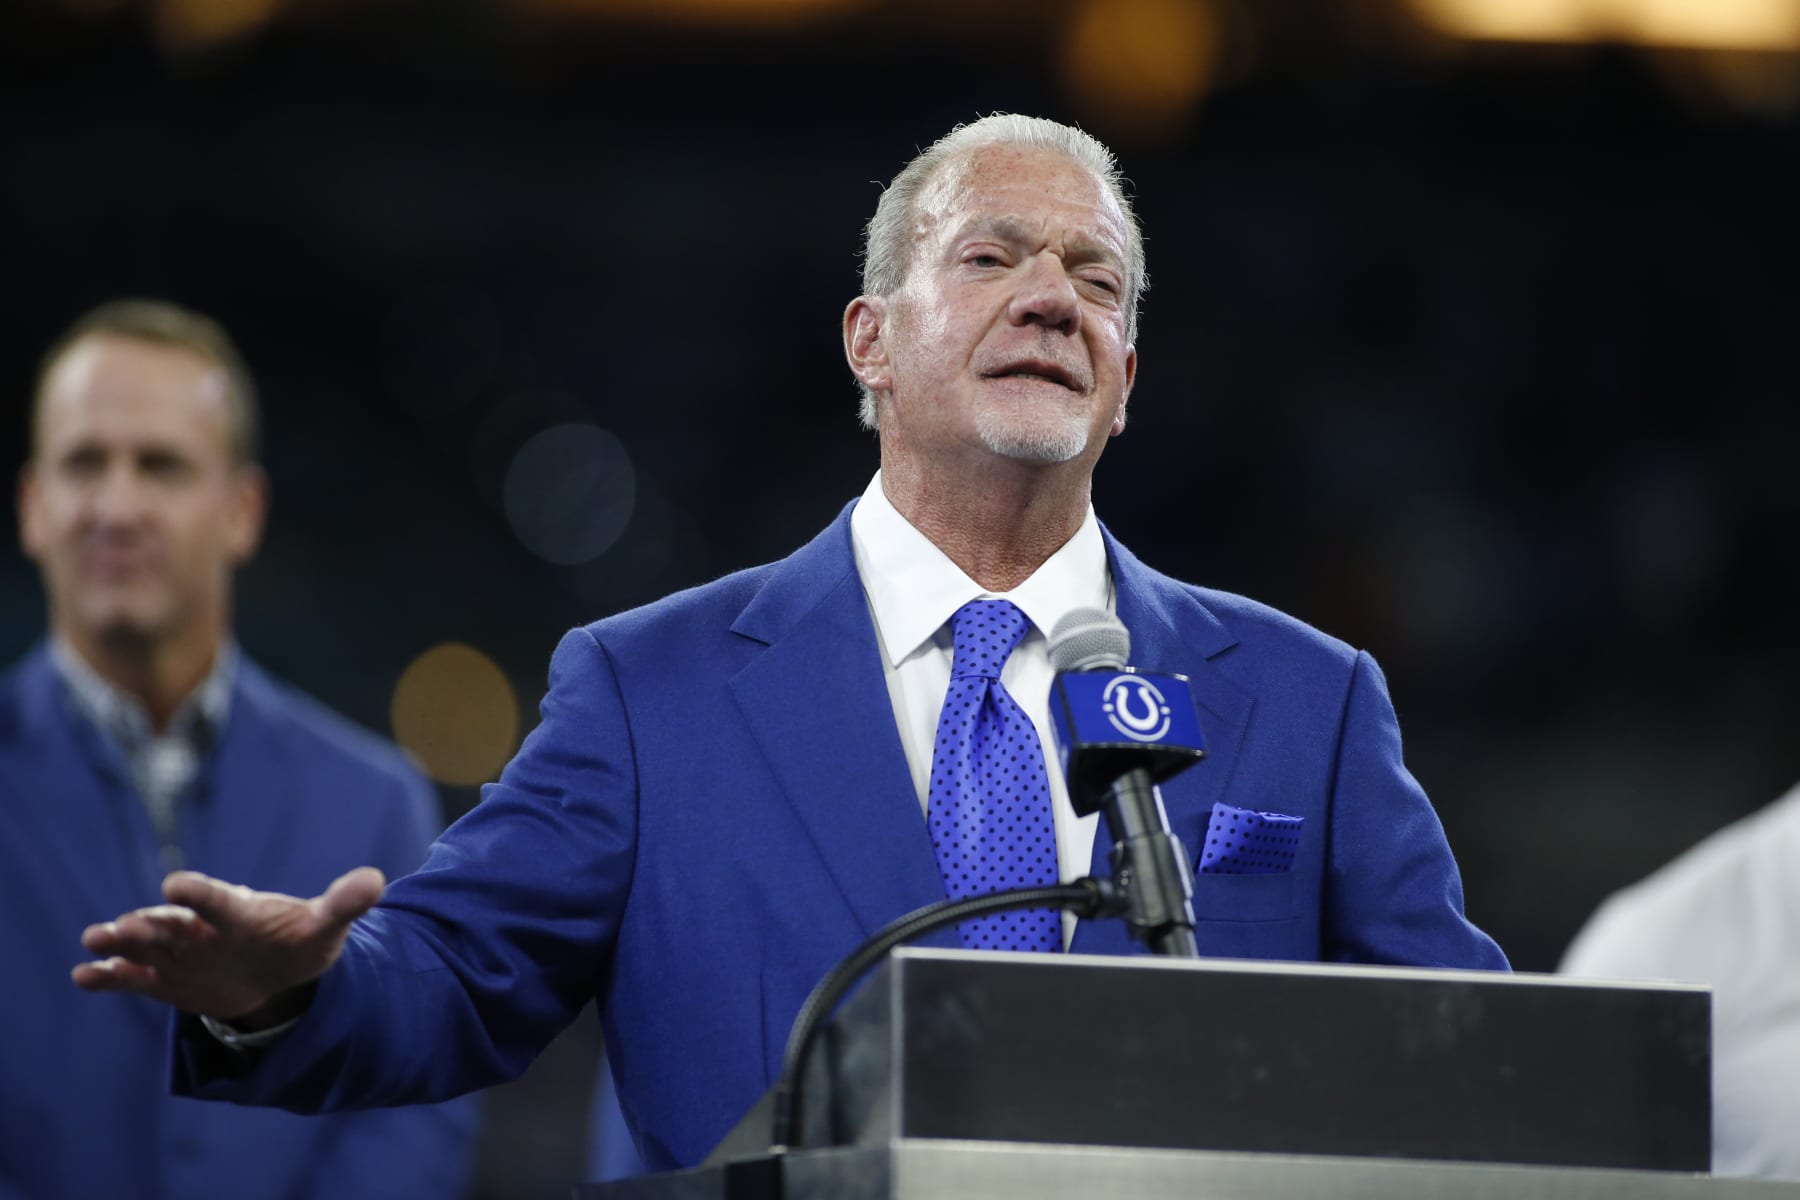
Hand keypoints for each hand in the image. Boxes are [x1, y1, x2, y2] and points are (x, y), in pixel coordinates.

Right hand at [72, 866, 385, 1023]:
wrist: (278, 971)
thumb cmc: (297, 940)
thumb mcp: (324, 928)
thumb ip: (343, 904)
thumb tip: (377, 880)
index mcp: (237, 909)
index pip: (216, 898)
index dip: (198, 892)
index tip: (174, 885)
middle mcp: (201, 927)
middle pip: (170, 923)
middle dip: (147, 924)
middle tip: (122, 926)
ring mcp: (178, 953)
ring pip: (144, 946)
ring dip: (119, 944)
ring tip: (94, 943)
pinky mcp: (163, 980)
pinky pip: (131, 978)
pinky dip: (108, 977)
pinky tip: (84, 977)